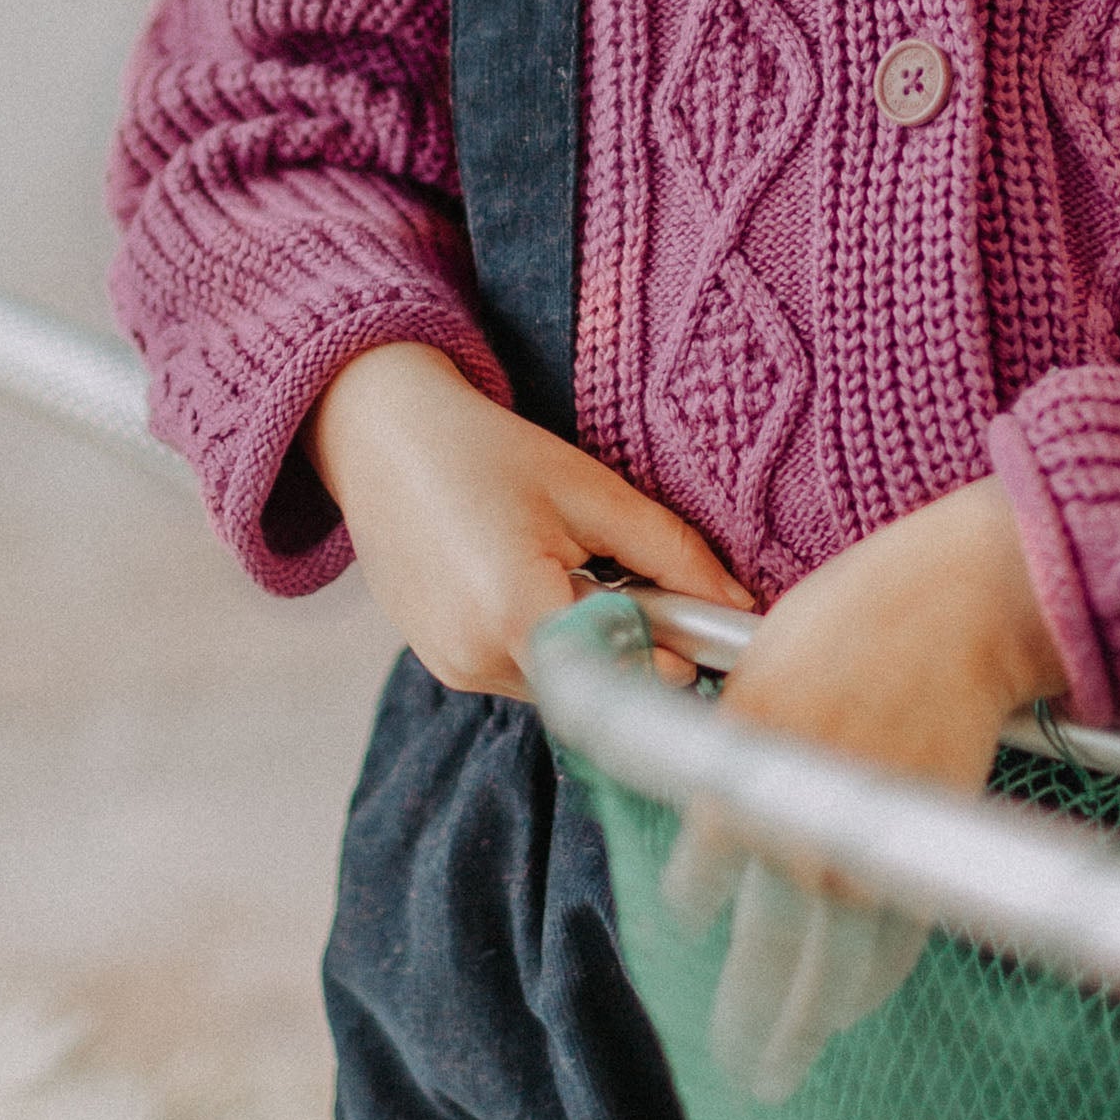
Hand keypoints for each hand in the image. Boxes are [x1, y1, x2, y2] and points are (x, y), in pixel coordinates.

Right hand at [304, 342, 752, 697]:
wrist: (380, 436)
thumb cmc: (484, 451)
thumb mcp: (590, 490)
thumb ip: (672, 553)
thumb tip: (738, 605)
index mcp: (516, 613)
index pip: (626, 672)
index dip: (671, 649)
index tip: (694, 618)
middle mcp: (476, 659)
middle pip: (594, 683)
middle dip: (628, 640)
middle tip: (624, 570)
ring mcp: (452, 668)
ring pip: (560, 682)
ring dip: (583, 639)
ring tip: (566, 561)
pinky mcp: (440, 664)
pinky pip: (518, 671)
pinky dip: (542, 636)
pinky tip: (527, 572)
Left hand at [664, 478, 1068, 1100]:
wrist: (955, 607)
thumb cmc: (850, 616)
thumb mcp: (758, 667)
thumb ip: (735, 746)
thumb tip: (715, 804)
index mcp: (738, 767)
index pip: (696, 881)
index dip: (693, 900)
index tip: (695, 911)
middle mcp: (795, 825)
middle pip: (762, 955)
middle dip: (747, 1019)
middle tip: (739, 1064)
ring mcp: (863, 848)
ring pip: (831, 970)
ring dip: (809, 1021)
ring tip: (789, 1060)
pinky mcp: (922, 851)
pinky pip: (893, 942)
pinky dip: (874, 978)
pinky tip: (854, 1001)